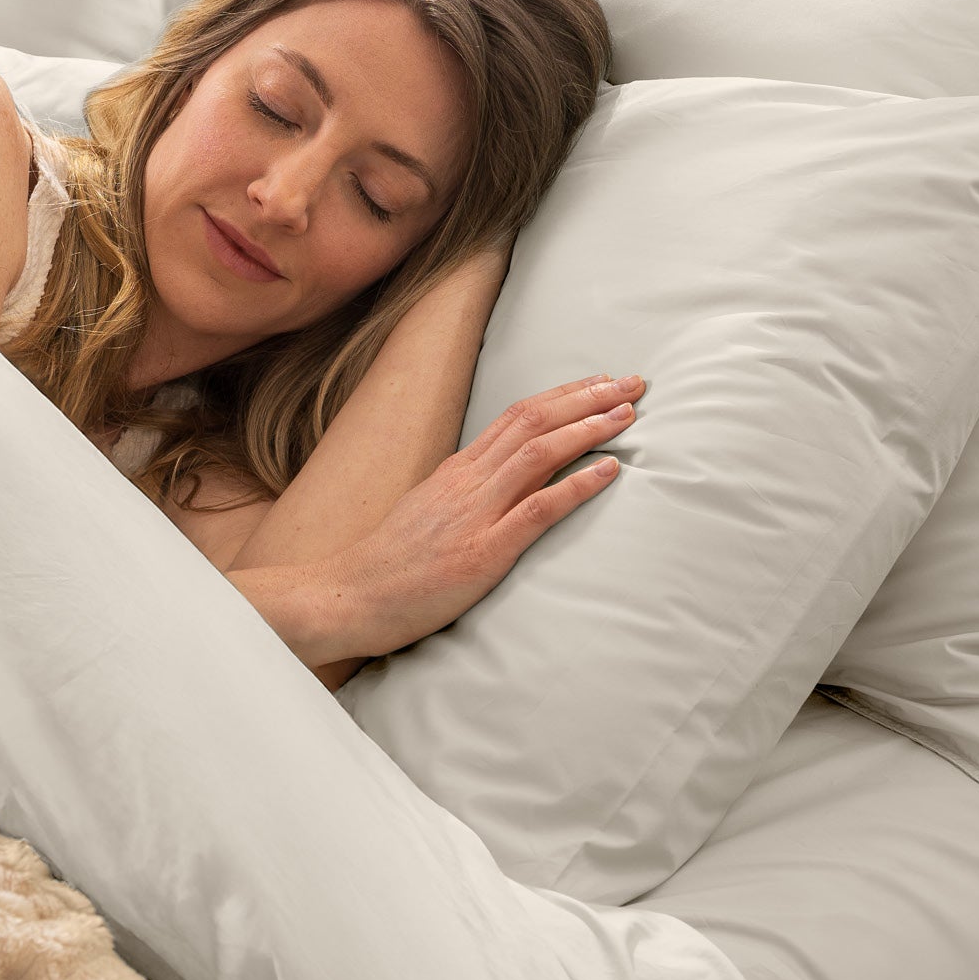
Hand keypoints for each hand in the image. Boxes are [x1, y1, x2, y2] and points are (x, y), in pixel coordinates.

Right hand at [236, 375, 640, 674]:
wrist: (346, 596)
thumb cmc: (387, 566)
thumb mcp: (425, 514)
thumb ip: (461, 495)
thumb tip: (494, 482)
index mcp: (455, 471)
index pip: (516, 416)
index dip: (562, 396)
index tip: (599, 383)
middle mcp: (467, 481)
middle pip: (534, 422)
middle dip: (588, 398)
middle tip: (632, 384)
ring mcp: (475, 513)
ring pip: (539, 453)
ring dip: (589, 429)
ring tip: (628, 415)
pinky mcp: (484, 551)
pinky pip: (539, 508)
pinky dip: (578, 484)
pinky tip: (609, 470)